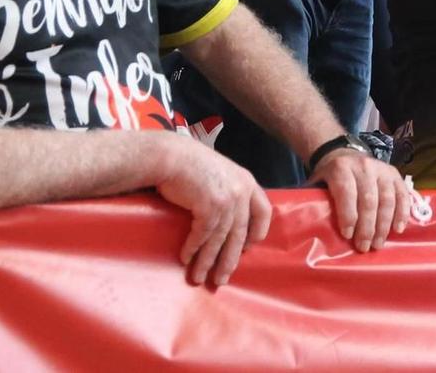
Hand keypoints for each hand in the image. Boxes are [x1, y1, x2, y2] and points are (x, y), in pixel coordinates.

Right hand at [153, 137, 272, 285]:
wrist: (171, 156)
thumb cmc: (191, 165)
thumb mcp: (220, 174)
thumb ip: (228, 192)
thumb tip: (226, 218)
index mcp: (247, 182)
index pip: (263, 212)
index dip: (256, 233)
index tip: (247, 249)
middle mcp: (242, 192)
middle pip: (240, 234)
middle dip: (229, 259)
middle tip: (221, 279)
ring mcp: (228, 200)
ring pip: (220, 239)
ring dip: (208, 261)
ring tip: (199, 278)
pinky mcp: (210, 207)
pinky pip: (202, 236)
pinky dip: (194, 249)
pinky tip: (186, 259)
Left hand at [311, 147, 408, 251]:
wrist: (343, 154)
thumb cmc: (330, 177)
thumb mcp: (317, 183)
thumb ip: (316, 201)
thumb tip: (314, 231)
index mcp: (341, 168)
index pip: (346, 192)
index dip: (348, 215)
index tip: (347, 235)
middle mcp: (364, 166)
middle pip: (369, 199)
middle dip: (367, 227)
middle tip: (364, 247)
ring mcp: (382, 169)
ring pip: (387, 199)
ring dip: (384, 224)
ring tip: (378, 243)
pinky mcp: (394, 174)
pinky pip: (402, 194)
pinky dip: (402, 212)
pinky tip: (398, 228)